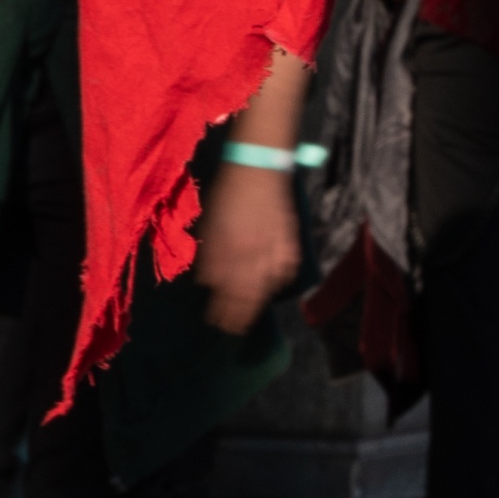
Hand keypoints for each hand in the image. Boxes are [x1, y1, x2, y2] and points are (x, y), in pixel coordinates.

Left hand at [194, 164, 301, 334]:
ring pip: (267, 287)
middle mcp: (251, 255)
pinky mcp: (290, 242)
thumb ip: (210, 257)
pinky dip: (278, 282)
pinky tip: (272, 287)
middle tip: (233, 330)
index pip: (224, 292)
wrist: (259, 168)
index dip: (220, 311)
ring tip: (251, 317)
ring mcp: (273, 249)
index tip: (216, 323)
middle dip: (239, 316)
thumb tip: (208, 284)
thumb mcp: (210, 225)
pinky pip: (285, 271)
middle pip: (246, 296)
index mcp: (228, 251)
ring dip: (258, 304)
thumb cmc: (227, 194)